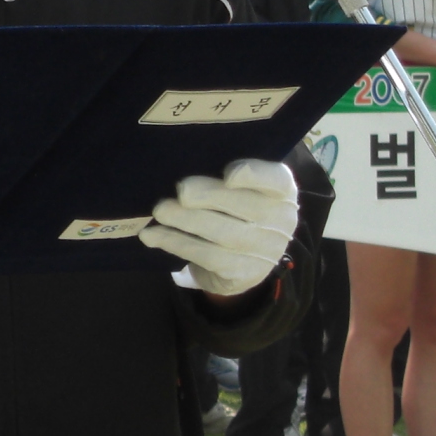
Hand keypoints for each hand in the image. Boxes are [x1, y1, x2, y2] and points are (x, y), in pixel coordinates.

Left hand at [142, 159, 299, 297]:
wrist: (239, 263)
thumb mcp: (236, 190)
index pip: (277, 180)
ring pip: (224, 234)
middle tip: (180, 190)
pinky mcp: (245, 274)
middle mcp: (281, 220)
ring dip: (187, 221)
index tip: (228, 174)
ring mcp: (267, 251)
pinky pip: (209, 257)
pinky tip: (153, 236)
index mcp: (282, 191)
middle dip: (210, 196)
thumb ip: (220, 176)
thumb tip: (182, 162)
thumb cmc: (233, 212)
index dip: (255, 176)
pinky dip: (177, 243)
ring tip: (160, 211)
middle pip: (247, 206)